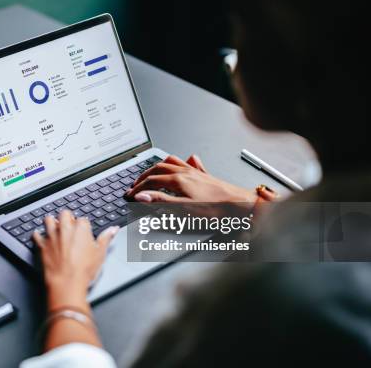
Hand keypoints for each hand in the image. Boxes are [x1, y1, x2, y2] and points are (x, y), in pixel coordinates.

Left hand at [33, 210, 117, 309]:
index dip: (84, 226)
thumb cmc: (84, 270)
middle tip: (70, 228)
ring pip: (49, 219)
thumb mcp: (100, 253)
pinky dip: (38, 235)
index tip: (84, 233)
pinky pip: (36, 235)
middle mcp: (65, 228)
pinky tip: (42, 237)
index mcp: (81, 228)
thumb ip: (106, 238)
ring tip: (56, 229)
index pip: (83, 219)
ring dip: (52, 222)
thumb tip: (113, 229)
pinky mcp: (42, 245)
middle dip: (67, 218)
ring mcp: (52, 236)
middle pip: (65, 214)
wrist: (67, 283)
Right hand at [126, 154, 255, 202]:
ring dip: (157, 166)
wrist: (241, 205)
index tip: (129, 195)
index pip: (150, 182)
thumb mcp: (184, 209)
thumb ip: (161, 202)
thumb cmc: (217, 209)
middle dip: (142, 176)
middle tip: (134, 185)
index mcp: (178, 180)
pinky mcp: (204, 175)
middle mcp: (185, 172)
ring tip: (150, 172)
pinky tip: (185, 161)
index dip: (137, 189)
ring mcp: (195, 172)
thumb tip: (141, 197)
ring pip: (170, 163)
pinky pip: (189, 163)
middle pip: (157, 169)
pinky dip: (181, 161)